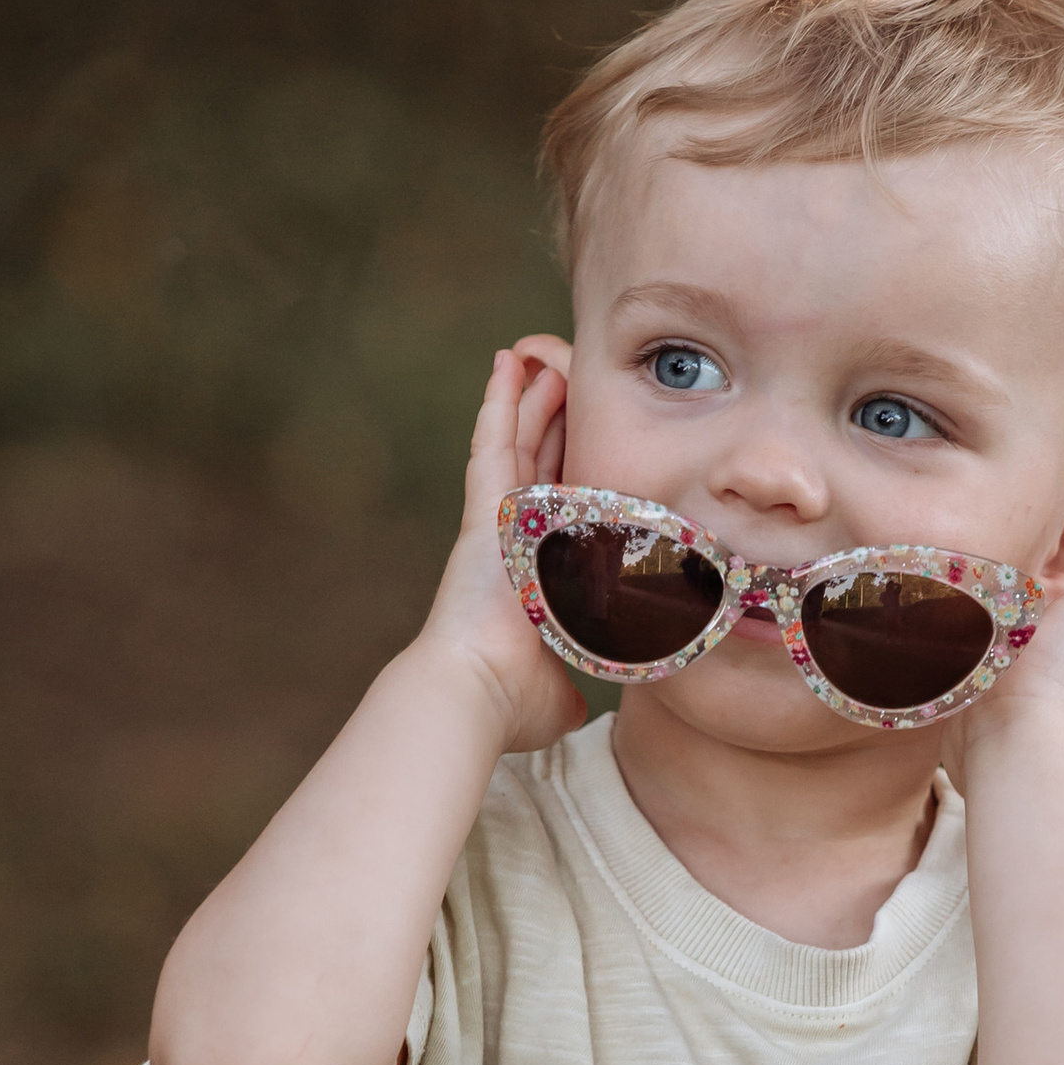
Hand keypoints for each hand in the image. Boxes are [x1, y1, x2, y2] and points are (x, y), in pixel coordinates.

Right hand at [413, 340, 590, 752]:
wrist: (475, 691)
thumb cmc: (511, 699)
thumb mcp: (558, 690)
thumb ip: (568, 687)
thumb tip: (577, 710)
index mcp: (535, 570)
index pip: (559, 504)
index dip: (571, 465)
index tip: (588, 437)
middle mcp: (512, 537)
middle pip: (538, 460)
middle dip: (553, 418)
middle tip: (565, 375)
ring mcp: (495, 519)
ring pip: (517, 441)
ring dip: (530, 397)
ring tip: (540, 354)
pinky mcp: (482, 509)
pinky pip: (492, 442)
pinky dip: (499, 402)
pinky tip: (507, 364)